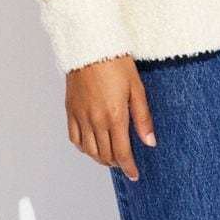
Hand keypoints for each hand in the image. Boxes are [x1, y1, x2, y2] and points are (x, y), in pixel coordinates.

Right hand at [65, 54, 156, 179]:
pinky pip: (74, 138)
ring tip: (111, 158)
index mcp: (114, 116)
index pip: (121, 152)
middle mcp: (95, 120)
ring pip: (89, 150)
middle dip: (116, 163)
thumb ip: (143, 117)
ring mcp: (80, 116)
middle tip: (125, 163)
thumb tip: (150, 142)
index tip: (134, 175)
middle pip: (105, 155)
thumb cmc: (116, 62)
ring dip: (100, 159)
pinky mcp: (70, 110)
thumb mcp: (137, 87)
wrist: (90, 45)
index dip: (129, 167)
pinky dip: (83, 148)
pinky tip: (91, 146)